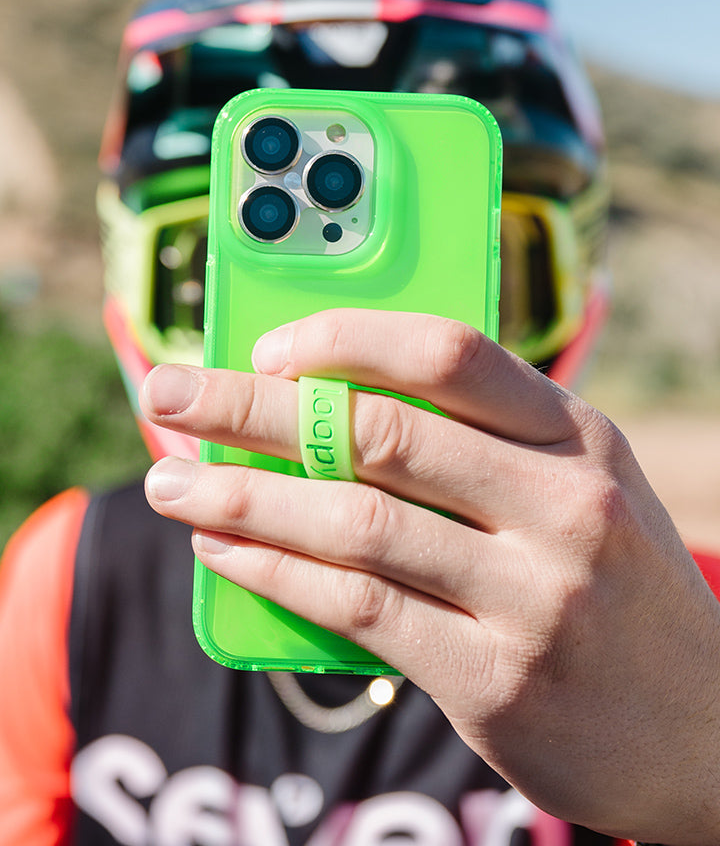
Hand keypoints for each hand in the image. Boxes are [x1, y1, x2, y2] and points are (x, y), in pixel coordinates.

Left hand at [141, 309, 719, 844]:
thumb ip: (479, 447)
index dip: (345, 338)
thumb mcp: (578, 489)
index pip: (449, 355)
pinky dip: (276, 573)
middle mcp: (562, 505)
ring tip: (169, 484)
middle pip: (378, 432)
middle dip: (252, 409)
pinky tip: (225, 551)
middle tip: (168, 395)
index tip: (269, 346)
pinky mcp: (497, 680)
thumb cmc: (616, 585)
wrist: (706, 726)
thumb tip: (333, 411)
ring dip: (243, 496)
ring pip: (355, 522)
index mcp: (579, 438)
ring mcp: (533, 596)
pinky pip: (358, 608)